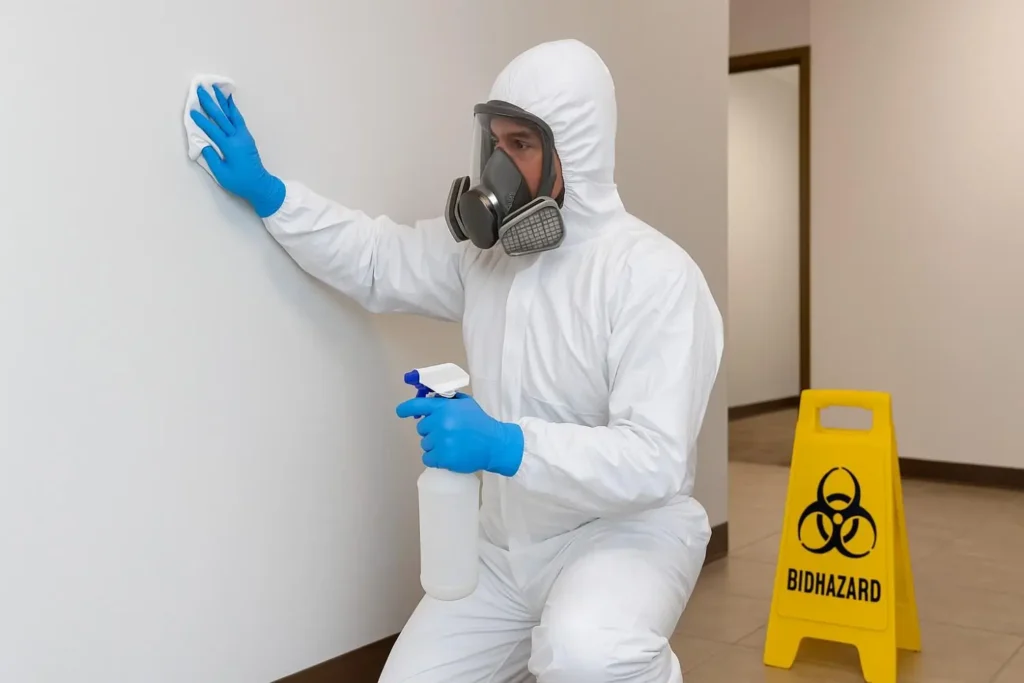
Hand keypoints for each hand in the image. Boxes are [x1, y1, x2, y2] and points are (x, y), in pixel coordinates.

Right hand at [189, 85, 285, 217]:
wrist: (260, 184)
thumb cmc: (240, 181)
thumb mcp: (222, 173)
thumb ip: (211, 157)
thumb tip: (202, 143)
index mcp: (230, 147)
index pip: (213, 130)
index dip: (202, 120)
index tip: (192, 110)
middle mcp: (238, 137)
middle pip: (222, 117)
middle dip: (210, 103)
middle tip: (201, 89)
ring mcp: (244, 135)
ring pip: (232, 114)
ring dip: (223, 101)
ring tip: (216, 88)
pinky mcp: (247, 136)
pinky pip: (238, 118)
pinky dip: (233, 108)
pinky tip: (229, 101)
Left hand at [396, 394, 523, 475]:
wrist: (494, 444)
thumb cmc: (480, 423)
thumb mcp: (466, 404)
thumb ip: (447, 400)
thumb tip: (429, 399)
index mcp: (445, 407)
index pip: (417, 405)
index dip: (406, 408)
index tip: (400, 411)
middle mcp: (441, 422)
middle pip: (421, 428)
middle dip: (431, 430)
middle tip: (447, 433)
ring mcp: (441, 440)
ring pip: (424, 444)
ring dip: (434, 445)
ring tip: (451, 444)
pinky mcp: (443, 457)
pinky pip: (427, 458)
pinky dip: (435, 458)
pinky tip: (447, 455)